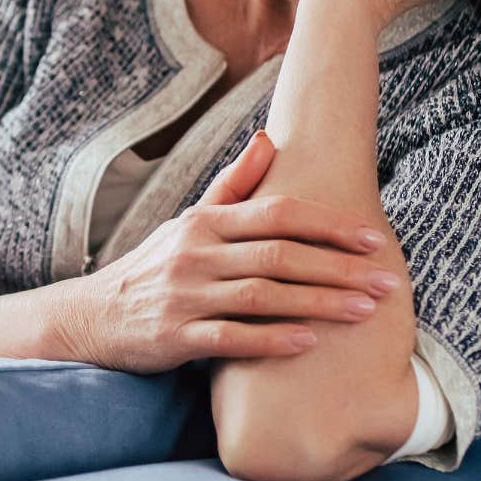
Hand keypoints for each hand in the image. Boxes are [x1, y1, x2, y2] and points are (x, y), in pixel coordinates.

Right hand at [54, 131, 401, 373]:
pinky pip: (230, 338)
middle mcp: (194, 254)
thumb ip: (234, 184)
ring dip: (319, 303)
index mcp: (204, 222)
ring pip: (262, 296)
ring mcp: (184, 296)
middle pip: (278, 255)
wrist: (93, 315)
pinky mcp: (175, 336)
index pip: (276, 214)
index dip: (328, 225)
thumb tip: (269, 137)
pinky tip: (309, 343)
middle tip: (387, 281)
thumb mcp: (189, 221)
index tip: (373, 238)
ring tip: (365, 311)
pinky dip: (271, 340)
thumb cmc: (156, 266)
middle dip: (339, 267)